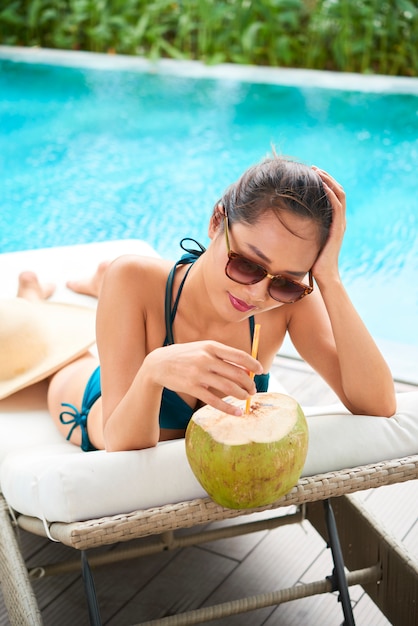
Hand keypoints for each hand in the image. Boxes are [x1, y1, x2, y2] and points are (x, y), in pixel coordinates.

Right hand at [145, 340, 262, 415]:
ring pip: (227, 387)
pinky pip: (214, 400)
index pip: (239, 355)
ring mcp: (198, 374)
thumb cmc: (185, 356)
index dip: (253, 364)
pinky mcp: (192, 387)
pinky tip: (236, 412)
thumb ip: (221, 356)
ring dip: (241, 395)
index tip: (261, 371)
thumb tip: (245, 368)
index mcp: (211, 346)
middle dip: (249, 384)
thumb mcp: (202, 348)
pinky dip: (228, 408)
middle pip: (236, 373)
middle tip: (253, 390)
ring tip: (247, 399)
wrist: (158, 363)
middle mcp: (206, 359)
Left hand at [311, 167, 345, 283]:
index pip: (333, 197)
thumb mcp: (307, 242)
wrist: (324, 276)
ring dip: (329, 181)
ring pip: (339, 195)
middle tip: (314, 168)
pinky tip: (322, 186)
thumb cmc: (314, 263)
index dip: (325, 183)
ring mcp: (340, 225)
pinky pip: (337, 207)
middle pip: (338, 192)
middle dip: (327, 178)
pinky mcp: (338, 229)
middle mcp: (339, 221)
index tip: (313, 174)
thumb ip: (303, 232)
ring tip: (317, 171)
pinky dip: (330, 194)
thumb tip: (285, 226)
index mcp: (334, 223)